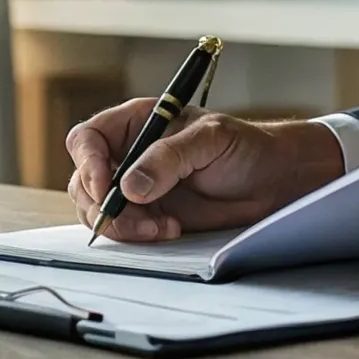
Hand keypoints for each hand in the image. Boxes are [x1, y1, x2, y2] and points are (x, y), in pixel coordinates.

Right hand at [65, 100, 344, 243]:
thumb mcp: (210, 140)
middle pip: (85, 179)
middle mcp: (129, 154)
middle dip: (104, 204)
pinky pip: (123, 228)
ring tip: (160, 227)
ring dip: (122, 225)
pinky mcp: (149, 214)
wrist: (273, 182)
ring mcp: (137, 186)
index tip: (107, 189)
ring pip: (99, 208)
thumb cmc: (246, 147)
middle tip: (136, 220)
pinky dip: (138, 235)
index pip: (88, 139)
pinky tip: (169, 229)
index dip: (89, 164)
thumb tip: (131, 186)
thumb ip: (168, 158)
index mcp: (136, 123)